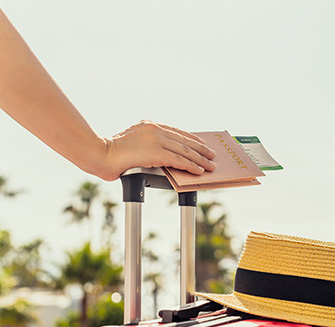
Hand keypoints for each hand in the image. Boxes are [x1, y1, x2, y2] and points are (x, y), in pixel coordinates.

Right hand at [99, 120, 216, 180]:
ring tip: (210, 165)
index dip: (191, 138)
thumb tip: (160, 155)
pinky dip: (191, 165)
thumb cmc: (111, 152)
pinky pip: (179, 160)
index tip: (201, 143)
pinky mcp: (157, 152)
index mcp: (149, 125)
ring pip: (185, 150)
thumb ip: (147, 145)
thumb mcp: (132, 143)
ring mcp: (156, 139)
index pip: (176, 131)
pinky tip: (199, 170)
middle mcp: (155, 129)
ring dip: (200, 159)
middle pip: (184, 140)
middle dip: (200, 149)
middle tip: (212, 154)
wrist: (100, 154)